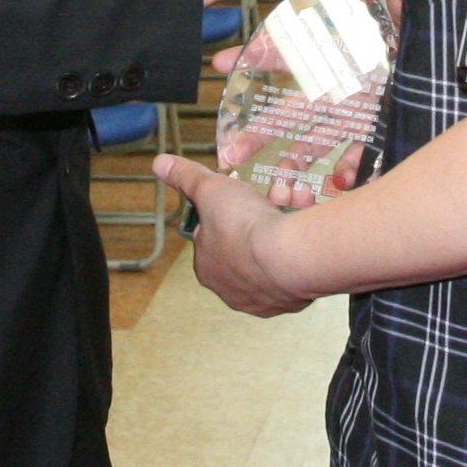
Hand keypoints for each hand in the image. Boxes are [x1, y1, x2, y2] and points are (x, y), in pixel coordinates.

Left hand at [149, 154, 317, 316]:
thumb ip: (187, 177)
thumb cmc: (245, 225)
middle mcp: (232, 291)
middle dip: (260, 221)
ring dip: (283, 231)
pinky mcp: (292, 301)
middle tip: (277, 199)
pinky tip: (305, 233)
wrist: (290, 257)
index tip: (243, 200)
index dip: (228, 214)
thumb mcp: (210, 189)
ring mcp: (263, 298)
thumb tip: (161, 164)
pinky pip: (296, 272)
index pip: (212, 238)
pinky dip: (300, 251)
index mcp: (207, 268)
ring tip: (295, 205)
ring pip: (273, 259)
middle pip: (245, 248)